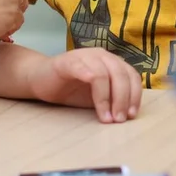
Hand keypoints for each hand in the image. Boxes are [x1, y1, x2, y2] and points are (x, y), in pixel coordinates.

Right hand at [27, 49, 141, 123]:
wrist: (40, 80)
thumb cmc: (70, 89)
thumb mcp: (97, 97)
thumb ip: (112, 100)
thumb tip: (128, 116)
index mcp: (112, 62)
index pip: (131, 75)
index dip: (135, 95)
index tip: (132, 115)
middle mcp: (102, 55)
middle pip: (121, 74)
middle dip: (123, 99)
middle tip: (119, 120)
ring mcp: (85, 56)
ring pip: (105, 74)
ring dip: (108, 99)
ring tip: (107, 118)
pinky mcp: (68, 62)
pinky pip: (86, 71)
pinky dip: (95, 87)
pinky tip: (97, 104)